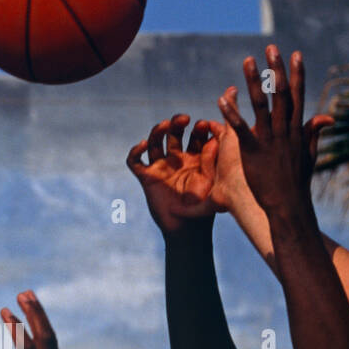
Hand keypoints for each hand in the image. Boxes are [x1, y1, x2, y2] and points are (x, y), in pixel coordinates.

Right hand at [0, 291, 62, 348]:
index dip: (16, 329)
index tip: (4, 312)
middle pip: (46, 338)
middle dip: (35, 314)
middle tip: (23, 294)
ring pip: (51, 339)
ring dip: (40, 316)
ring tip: (27, 297)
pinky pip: (50, 345)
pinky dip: (41, 328)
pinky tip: (31, 317)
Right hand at [126, 115, 219, 234]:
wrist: (187, 230)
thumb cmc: (204, 209)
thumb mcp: (212, 182)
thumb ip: (212, 161)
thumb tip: (214, 138)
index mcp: (195, 158)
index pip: (195, 135)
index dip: (198, 128)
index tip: (203, 125)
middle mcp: (176, 160)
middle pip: (173, 134)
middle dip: (177, 123)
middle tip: (184, 119)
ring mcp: (160, 167)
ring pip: (154, 142)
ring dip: (158, 131)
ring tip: (165, 125)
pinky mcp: (146, 178)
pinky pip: (135, 161)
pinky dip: (135, 151)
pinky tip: (142, 145)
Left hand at [217, 47, 332, 215]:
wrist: (288, 204)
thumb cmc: (297, 182)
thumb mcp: (309, 154)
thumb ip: (313, 132)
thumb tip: (327, 117)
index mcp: (297, 129)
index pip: (298, 95)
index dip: (296, 74)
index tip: (294, 54)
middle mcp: (285, 130)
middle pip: (281, 93)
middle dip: (276, 69)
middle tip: (270, 47)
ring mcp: (270, 140)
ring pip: (262, 105)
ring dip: (254, 81)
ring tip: (247, 61)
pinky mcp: (254, 152)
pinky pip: (241, 129)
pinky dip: (232, 113)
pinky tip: (223, 98)